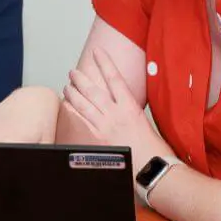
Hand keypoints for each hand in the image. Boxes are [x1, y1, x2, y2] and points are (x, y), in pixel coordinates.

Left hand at [62, 49, 171, 169]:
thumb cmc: (154, 150)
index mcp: (130, 107)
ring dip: (73, 93)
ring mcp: (105, 126)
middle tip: (73, 72)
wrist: (152, 168)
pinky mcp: (97, 139)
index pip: (115, 78)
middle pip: (94, 90)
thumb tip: (124, 107)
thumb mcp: (146, 123)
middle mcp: (116, 114)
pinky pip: (80, 122)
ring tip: (67, 86)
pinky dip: (72, 112)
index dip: (105, 63)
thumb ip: (131, 113)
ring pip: (84, 104)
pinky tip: (66, 106)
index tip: (97, 52)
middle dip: (81, 78)